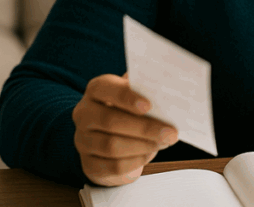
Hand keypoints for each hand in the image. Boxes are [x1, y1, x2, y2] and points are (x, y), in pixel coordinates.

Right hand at [72, 71, 177, 186]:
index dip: (126, 96)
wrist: (113, 141)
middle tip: (170, 132)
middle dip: (144, 127)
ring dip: (142, 145)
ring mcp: (83, 140)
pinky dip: (135, 161)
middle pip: (109, 120)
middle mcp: (84, 114)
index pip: (104, 88)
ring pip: (111, 146)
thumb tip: (164, 92)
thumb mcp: (135, 96)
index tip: (149, 105)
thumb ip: (145, 91)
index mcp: (96, 90)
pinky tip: (149, 154)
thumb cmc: (130, 111)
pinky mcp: (89, 163)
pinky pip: (113, 166)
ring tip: (164, 143)